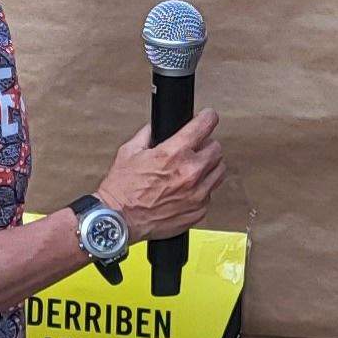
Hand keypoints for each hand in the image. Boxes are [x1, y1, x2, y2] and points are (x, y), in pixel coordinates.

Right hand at [95, 111, 224, 237]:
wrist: (119, 219)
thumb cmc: (121, 189)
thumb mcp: (129, 151)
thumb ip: (148, 134)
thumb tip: (157, 127)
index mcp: (173, 153)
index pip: (204, 126)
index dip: (207, 118)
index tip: (208, 117)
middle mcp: (190, 173)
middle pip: (216, 148)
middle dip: (206, 145)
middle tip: (195, 149)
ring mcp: (197, 194)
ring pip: (219, 171)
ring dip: (209, 167)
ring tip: (194, 169)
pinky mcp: (198, 211)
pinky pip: (210, 194)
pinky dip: (202, 189)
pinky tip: (187, 189)